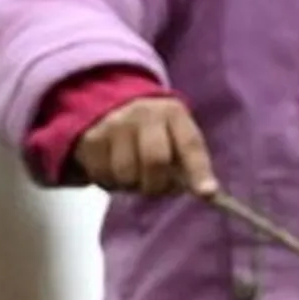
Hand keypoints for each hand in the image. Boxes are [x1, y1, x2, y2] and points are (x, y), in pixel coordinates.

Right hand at [77, 96, 217, 196]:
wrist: (107, 105)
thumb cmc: (152, 130)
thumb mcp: (174, 134)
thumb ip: (188, 161)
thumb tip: (206, 194)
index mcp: (173, 113)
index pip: (189, 144)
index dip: (199, 171)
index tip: (207, 193)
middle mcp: (144, 113)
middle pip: (155, 161)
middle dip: (157, 185)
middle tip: (154, 187)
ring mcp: (115, 124)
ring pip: (127, 174)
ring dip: (131, 185)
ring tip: (132, 174)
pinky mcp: (92, 138)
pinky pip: (104, 176)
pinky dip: (111, 182)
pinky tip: (113, 169)